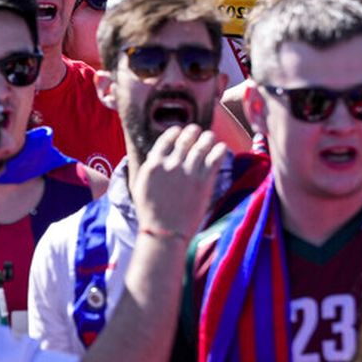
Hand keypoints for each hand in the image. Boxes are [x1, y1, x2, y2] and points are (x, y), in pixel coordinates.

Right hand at [132, 124, 226, 240]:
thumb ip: (148, 168)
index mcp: (153, 165)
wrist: (165, 231)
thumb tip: (154, 156)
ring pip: (201, 147)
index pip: (165, 140)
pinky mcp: (203, 182)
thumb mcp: (140, 186)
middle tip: (197, 130)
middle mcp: (171, 165)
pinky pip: (214, 160)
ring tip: (210, 136)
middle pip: (184, 140)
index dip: (174, 133)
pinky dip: (218, 151)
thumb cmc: (150, 211)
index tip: (178, 130)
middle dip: (192, 132)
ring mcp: (188, 172)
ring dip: (207, 138)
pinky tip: (221, 147)